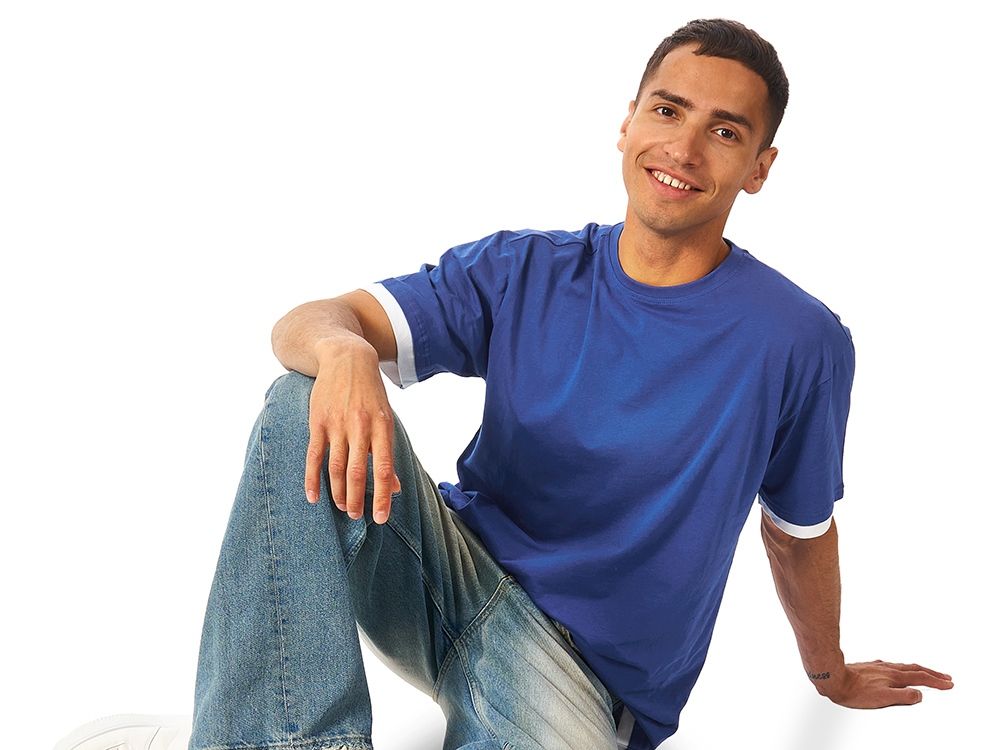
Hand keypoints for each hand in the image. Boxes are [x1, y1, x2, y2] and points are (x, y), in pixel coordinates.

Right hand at [303, 335, 401, 523]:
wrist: (346, 358)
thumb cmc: (370, 394)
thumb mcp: (385, 418)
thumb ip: (386, 452)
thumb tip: (394, 487)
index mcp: (382, 427)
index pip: (383, 469)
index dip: (381, 496)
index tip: (380, 518)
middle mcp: (360, 427)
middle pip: (357, 472)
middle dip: (357, 499)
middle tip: (357, 516)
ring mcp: (337, 424)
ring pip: (336, 468)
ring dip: (338, 492)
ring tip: (343, 508)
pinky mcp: (318, 422)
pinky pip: (314, 456)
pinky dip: (312, 479)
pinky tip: (313, 496)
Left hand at [817, 659, 952, 707]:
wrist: (833, 678)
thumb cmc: (855, 692)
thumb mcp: (882, 699)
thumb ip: (903, 697)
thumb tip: (919, 695)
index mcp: (894, 677)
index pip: (921, 678)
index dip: (937, 682)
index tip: (950, 684)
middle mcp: (888, 669)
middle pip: (915, 669)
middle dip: (932, 673)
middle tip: (946, 677)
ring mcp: (879, 667)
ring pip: (903, 666)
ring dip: (918, 669)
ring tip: (925, 672)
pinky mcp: (870, 667)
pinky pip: (891, 666)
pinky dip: (902, 668)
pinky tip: (895, 669)